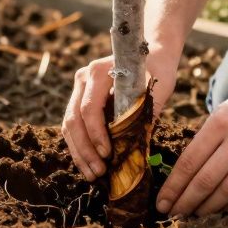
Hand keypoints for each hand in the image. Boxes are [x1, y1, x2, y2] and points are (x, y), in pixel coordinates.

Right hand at [62, 50, 178, 180]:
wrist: (151, 52)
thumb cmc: (157, 69)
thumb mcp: (158, 88)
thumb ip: (146, 114)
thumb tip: (137, 150)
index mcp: (100, 71)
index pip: (90, 108)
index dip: (96, 135)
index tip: (108, 155)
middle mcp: (84, 78)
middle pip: (74, 119)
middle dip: (85, 150)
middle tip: (98, 172)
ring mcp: (79, 88)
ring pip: (69, 125)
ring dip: (80, 152)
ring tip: (93, 175)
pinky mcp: (80, 98)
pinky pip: (73, 126)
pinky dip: (80, 146)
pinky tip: (90, 164)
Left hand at [156, 72, 227, 216]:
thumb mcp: (225, 111)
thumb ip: (207, 138)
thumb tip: (184, 174)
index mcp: (221, 121)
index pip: (189, 161)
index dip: (173, 186)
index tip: (161, 202)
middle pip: (206, 180)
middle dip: (186, 202)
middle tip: (173, 215)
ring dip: (209, 207)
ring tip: (196, 214)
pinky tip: (222, 208)